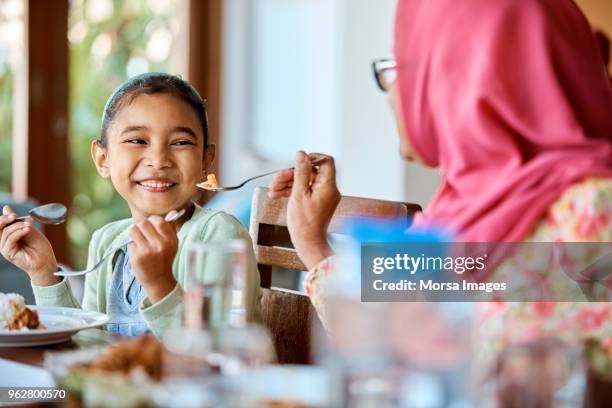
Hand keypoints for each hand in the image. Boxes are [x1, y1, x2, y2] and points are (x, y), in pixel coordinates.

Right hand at [0, 205, 59, 285]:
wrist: (46, 260)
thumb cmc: (38, 246)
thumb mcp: (28, 229)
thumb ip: (17, 220)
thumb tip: (6, 208)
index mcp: (8, 235)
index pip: (0, 224)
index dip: (4, 217)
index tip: (13, 213)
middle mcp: (4, 242)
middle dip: (4, 220)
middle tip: (14, 216)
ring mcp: (5, 248)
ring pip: (5, 233)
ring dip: (17, 226)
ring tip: (28, 225)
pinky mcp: (8, 253)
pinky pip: (10, 240)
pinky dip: (18, 233)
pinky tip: (27, 229)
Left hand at [129, 212, 178, 302]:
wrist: (159, 280)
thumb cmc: (164, 259)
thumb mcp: (172, 243)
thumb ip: (171, 227)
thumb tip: (172, 212)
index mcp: (170, 239)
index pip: (158, 220)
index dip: (152, 221)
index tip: (151, 227)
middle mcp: (160, 244)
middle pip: (143, 223)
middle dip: (141, 227)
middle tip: (143, 235)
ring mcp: (148, 251)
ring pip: (133, 230)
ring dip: (134, 234)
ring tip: (139, 241)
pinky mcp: (137, 257)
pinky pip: (130, 243)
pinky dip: (132, 246)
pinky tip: (139, 253)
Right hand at [269, 151, 340, 269]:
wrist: (307, 243)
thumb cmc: (304, 223)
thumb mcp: (298, 194)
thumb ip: (300, 172)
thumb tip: (301, 154)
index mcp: (328, 185)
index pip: (326, 161)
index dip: (311, 158)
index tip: (297, 162)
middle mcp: (328, 189)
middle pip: (310, 171)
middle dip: (291, 174)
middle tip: (276, 181)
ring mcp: (323, 196)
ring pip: (305, 181)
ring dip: (287, 183)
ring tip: (273, 190)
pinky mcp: (317, 202)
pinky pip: (305, 190)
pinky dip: (292, 191)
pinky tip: (277, 194)